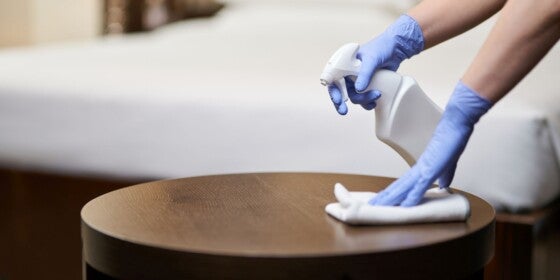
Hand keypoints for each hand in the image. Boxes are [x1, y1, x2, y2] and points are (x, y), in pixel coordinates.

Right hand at [327, 14, 423, 114]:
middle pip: (342, 92)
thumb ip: (365, 74)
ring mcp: (358, 81)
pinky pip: (364, 98)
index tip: (338, 101)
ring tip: (377, 96)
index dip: (334, 92)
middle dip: (342, 103)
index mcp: (345, 65)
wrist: (396, 48)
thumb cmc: (381, 48)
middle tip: (343, 111)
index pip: (333, 80)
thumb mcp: (372, 59)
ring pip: (355, 97)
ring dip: (363, 100)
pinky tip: (375, 101)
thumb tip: (359, 90)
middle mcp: (349, 74)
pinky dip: (368, 102)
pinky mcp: (368, 86)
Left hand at [369, 81, 492, 206]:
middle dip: (385, 198)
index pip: (402, 184)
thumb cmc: (452, 139)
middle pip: (397, 187)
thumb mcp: (449, 163)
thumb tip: (443, 185)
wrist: (455, 123)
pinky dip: (412, 197)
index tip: (384, 201)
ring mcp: (423, 169)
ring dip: (391, 199)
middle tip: (372, 207)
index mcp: (421, 168)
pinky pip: (419, 186)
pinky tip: (404, 206)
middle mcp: (418, 169)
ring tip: (378, 207)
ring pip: (402, 187)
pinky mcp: (431, 169)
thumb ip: (445, 175)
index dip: (393, 193)